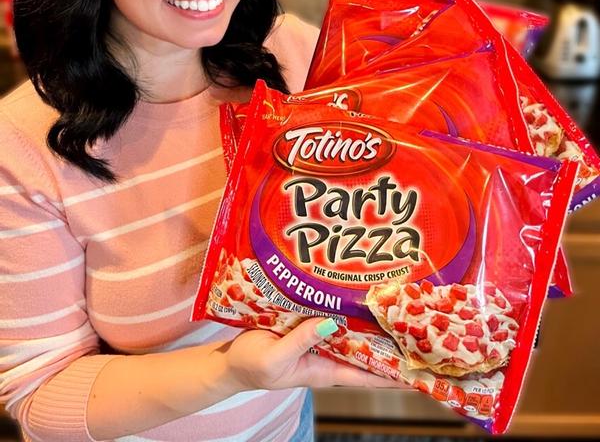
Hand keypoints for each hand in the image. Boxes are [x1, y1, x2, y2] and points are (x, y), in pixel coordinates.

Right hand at [221, 317, 411, 391]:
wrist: (230, 361)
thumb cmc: (251, 365)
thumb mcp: (275, 357)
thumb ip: (302, 340)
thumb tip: (331, 323)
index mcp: (325, 370)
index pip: (369, 376)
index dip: (396, 376)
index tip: (423, 372)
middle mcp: (329, 355)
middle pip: (368, 353)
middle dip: (393, 346)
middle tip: (421, 330)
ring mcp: (320, 339)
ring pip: (354, 333)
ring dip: (374, 324)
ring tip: (401, 308)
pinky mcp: (309, 325)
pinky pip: (335, 318)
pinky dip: (348, 310)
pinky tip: (360, 294)